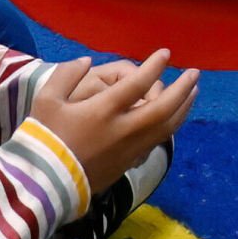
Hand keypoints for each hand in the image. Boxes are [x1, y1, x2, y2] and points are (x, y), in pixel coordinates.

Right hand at [35, 47, 198, 186]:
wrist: (43, 185)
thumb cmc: (44, 140)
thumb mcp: (46, 101)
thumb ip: (66, 75)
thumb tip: (86, 61)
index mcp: (102, 111)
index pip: (137, 84)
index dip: (154, 67)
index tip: (166, 54)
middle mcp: (122, 130)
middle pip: (162, 108)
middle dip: (182, 88)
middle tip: (195, 73)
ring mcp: (129, 150)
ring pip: (165, 128)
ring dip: (183, 108)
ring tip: (194, 92)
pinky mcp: (128, 164)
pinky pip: (157, 142)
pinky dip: (171, 126)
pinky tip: (174, 117)